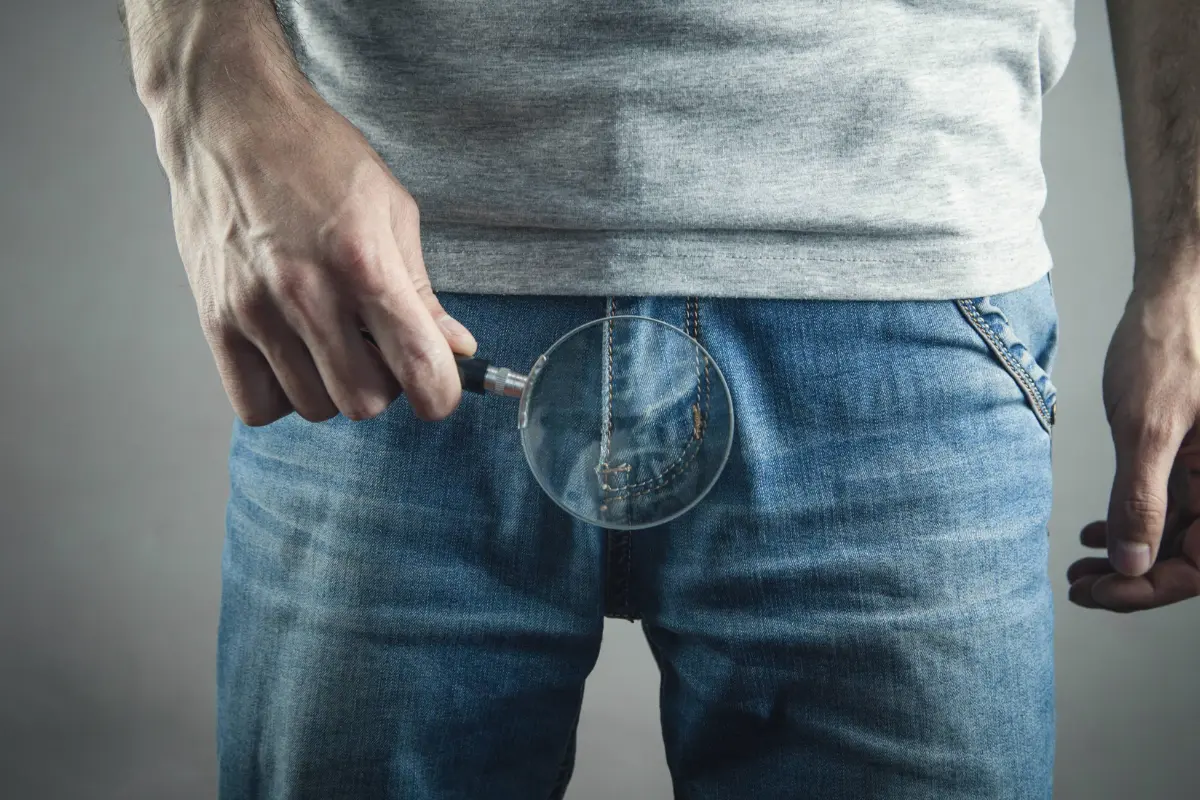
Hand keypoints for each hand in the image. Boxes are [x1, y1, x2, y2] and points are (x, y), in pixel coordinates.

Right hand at [155, 78, 475, 425]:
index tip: (437, 386)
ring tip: (328, 341)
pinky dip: (281, 395)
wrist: (228, 119)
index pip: (417, 366)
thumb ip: (422, 290)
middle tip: (376, 350)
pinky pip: (255, 405)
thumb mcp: (391, 209)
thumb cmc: (314, 156)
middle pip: (364, 402)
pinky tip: (291, 357)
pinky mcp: (215, 320)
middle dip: (383, 387)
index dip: (439, 393)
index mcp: (363, 262)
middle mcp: (307, 293)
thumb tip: (456, 349)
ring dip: (331, 387)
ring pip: (313, 407)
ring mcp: (255, 310)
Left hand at [1068, 283, 1199, 610]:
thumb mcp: (1149, 426)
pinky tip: (1097, 532)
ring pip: (1175, 536)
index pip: (1197, 568)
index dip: (1145, 591)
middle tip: (1080, 584)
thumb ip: (1141, 498)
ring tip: (1081, 564)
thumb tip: (1132, 563)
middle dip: (1131, 579)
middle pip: (1186, 558)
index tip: (1098, 592)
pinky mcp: (1194, 457)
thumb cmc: (1173, 344)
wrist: (1179, 294)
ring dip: (1128, 554)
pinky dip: (1133, 523)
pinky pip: (1171, 506)